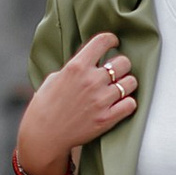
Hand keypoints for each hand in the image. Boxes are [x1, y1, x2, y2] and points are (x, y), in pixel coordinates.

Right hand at [15, 30, 139, 174]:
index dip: (111, 40)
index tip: (113, 43)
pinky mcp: (107, 119)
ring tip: (118, 88)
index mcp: (76, 67)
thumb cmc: (46, 105)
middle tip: (115, 71)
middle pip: (123, 62)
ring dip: (126, 84)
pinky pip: (131, 104)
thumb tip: (91, 59)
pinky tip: (120, 103)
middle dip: (121, 65)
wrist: (44, 134)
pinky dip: (127, 103)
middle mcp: (91, 81)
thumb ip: (75, 67)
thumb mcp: (55, 78)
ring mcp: (101, 100)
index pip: (103, 41)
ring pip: (131, 82)